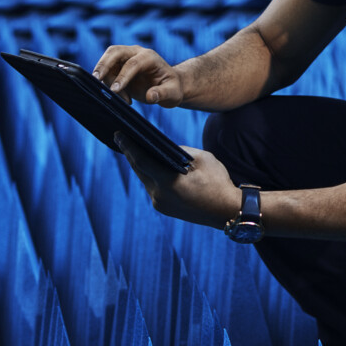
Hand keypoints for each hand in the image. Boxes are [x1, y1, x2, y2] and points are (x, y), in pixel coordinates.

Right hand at [92, 45, 184, 105]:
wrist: (169, 86)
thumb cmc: (172, 88)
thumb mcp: (173, 94)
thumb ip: (163, 94)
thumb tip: (150, 96)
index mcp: (149, 57)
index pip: (132, 63)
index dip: (122, 76)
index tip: (115, 90)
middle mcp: (136, 53)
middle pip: (114, 52)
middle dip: (103, 64)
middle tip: (95, 79)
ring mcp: (126, 58)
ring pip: (107, 60)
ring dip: (105, 77)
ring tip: (117, 97)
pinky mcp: (119, 66)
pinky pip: (107, 71)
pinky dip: (107, 83)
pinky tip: (119, 96)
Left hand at [114, 134, 236, 228]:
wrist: (227, 211)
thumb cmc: (218, 182)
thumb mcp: (202, 158)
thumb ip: (180, 151)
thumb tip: (165, 148)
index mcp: (168, 182)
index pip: (141, 160)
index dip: (128, 146)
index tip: (118, 134)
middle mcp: (159, 195)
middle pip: (139, 170)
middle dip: (131, 154)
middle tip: (123, 138)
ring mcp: (160, 204)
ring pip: (145, 179)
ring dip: (141, 165)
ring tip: (135, 149)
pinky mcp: (164, 208)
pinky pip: (152, 188)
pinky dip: (150, 175)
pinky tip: (150, 166)